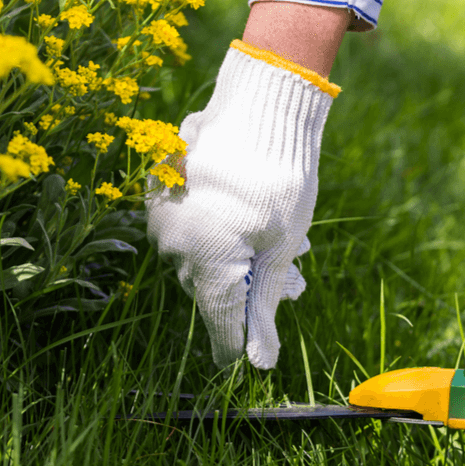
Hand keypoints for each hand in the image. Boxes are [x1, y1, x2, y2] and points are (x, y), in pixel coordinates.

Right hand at [146, 41, 338, 367]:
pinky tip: (259, 218)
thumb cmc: (280, 179)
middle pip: (216, 287)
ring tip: (290, 243)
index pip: (221, 321)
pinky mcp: (167, 188)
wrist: (261, 104)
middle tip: (297, 281)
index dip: (239, 343)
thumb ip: (267, 304)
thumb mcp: (282, 247)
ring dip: (246, 258)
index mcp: (204, 262)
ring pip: (208, 255)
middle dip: (256, 289)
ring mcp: (167, 214)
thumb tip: (258, 361)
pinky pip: (195, 225)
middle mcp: (175, 244)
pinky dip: (228, 230)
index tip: (253, 361)